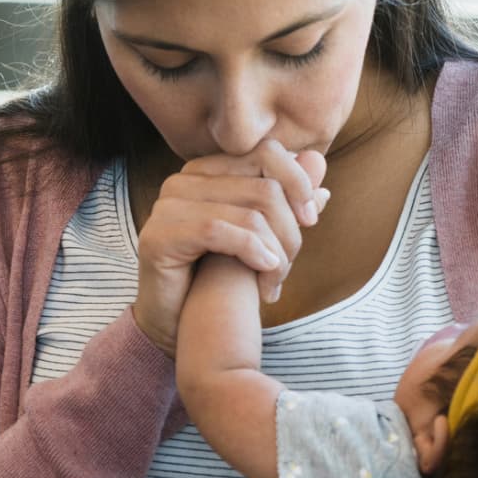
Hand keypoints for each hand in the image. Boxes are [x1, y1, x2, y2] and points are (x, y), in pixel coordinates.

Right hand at [132, 140, 328, 353]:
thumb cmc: (216, 280)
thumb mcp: (260, 236)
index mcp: (207, 171)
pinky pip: (219, 232)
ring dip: (275, 255)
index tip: (310, 220)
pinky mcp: (159, 235)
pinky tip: (264, 276)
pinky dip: (252, 253)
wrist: (175, 325)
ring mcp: (168, 206)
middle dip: (289, 232)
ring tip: (273, 284)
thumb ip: (286, 197)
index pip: (266, 153)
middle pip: (265, 188)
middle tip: (286, 267)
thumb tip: (318, 161)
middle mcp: (184, 180)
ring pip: (250, 215)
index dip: (297, 183)